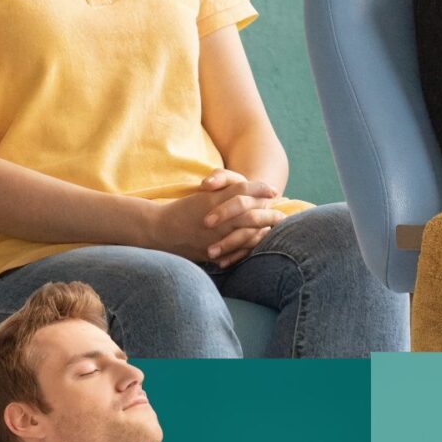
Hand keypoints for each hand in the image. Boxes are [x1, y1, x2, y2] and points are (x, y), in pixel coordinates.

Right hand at [150, 170, 283, 266]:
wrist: (159, 231)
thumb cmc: (182, 211)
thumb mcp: (204, 198)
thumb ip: (224, 193)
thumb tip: (248, 191)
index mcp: (213, 201)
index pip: (242, 191)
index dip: (260, 189)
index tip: (273, 190)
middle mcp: (216, 219)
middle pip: (250, 213)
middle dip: (269, 214)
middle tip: (282, 215)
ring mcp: (215, 237)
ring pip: (246, 234)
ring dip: (263, 231)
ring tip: (274, 230)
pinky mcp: (211, 252)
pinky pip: (235, 251)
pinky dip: (249, 247)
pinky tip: (258, 244)